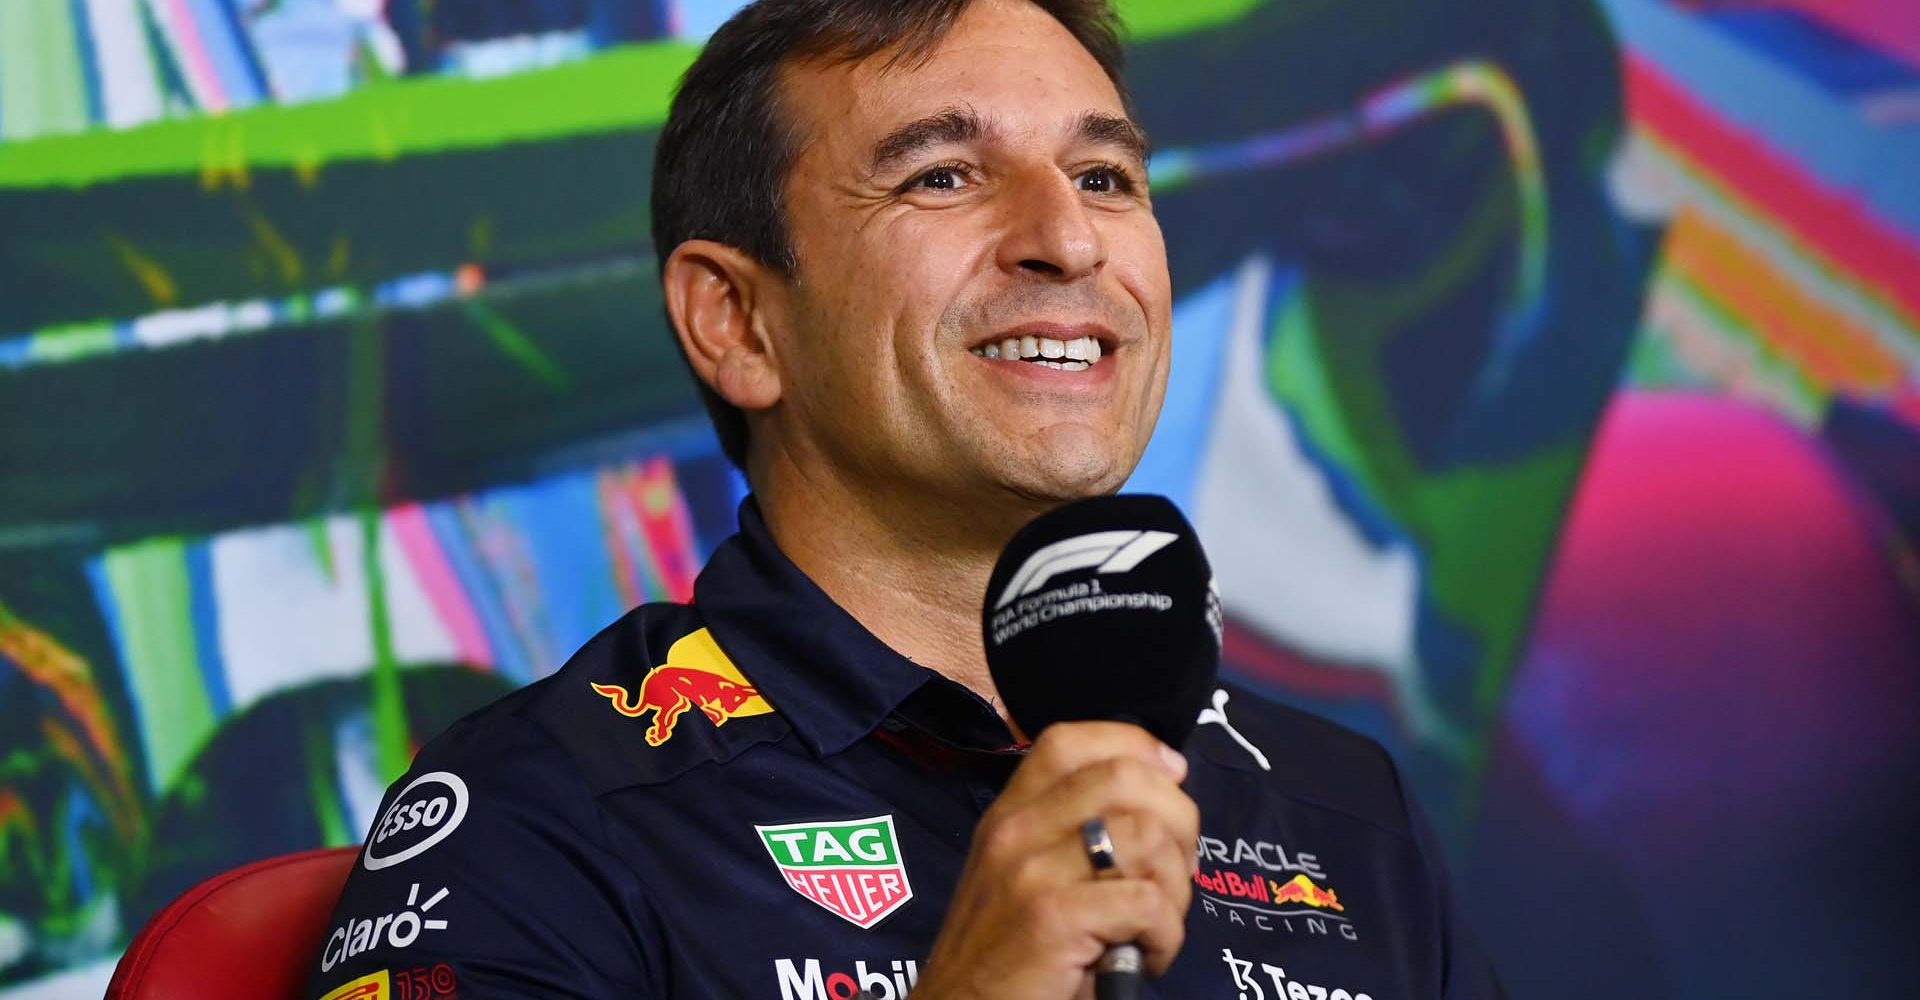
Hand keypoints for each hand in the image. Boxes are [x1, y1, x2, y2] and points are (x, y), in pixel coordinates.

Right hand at [911, 721, 1198, 999]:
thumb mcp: (1022, 879)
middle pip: (1127, 778)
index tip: (1172, 777)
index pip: (1072, 741)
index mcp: (1010, 814)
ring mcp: (1031, 872)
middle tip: (1172, 875)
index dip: (1137, 746)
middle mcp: (1016, 830)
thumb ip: (1069, 835)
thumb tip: (1158, 804)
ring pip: (1148, 837)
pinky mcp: (1052, 919)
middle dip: (1179, 823)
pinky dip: (1166, 936)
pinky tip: (1146, 957)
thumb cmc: (1005, 957)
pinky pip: (1148, 901)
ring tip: (1156, 926)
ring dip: (1176, 887)